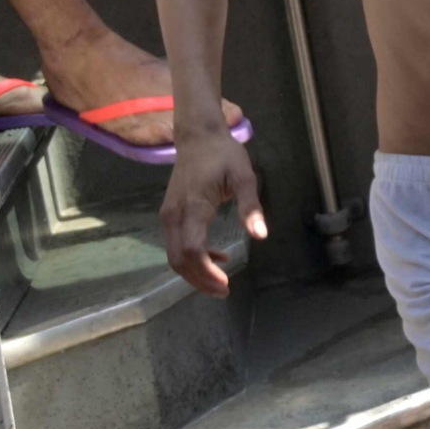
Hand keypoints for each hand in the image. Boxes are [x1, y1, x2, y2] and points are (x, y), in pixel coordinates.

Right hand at [160, 130, 264, 296]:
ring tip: (220, 282)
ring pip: (175, 255)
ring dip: (195, 273)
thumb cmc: (224, 155)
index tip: (225, 285)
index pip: (193, 249)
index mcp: (193, 206)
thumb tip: (260, 235)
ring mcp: (169, 215)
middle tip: (224, 292)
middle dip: (200, 280)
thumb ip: (250, 207)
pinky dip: (193, 258)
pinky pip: (177, 245)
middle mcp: (175, 215)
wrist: (198, 137)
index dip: (206, 272)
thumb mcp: (244, 176)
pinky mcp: (170, 215)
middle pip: (180, 259)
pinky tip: (217, 257)